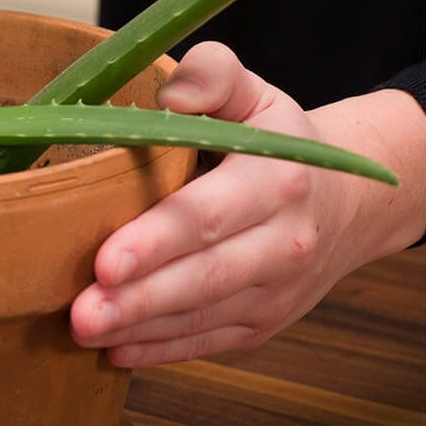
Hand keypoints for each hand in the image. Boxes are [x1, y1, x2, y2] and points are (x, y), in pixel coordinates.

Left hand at [70, 41, 425, 366]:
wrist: (344, 201)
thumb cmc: (275, 139)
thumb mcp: (253, 92)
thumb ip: (213, 75)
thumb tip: (171, 95)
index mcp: (276, 181)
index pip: (208, 215)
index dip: (156, 240)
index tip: (106, 260)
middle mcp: (283, 243)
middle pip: (204, 277)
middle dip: (139, 299)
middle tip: (82, 312)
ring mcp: (275, 291)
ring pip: (204, 317)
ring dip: (141, 329)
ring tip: (86, 331)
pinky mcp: (263, 323)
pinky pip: (211, 341)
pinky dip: (163, 350)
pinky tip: (117, 350)